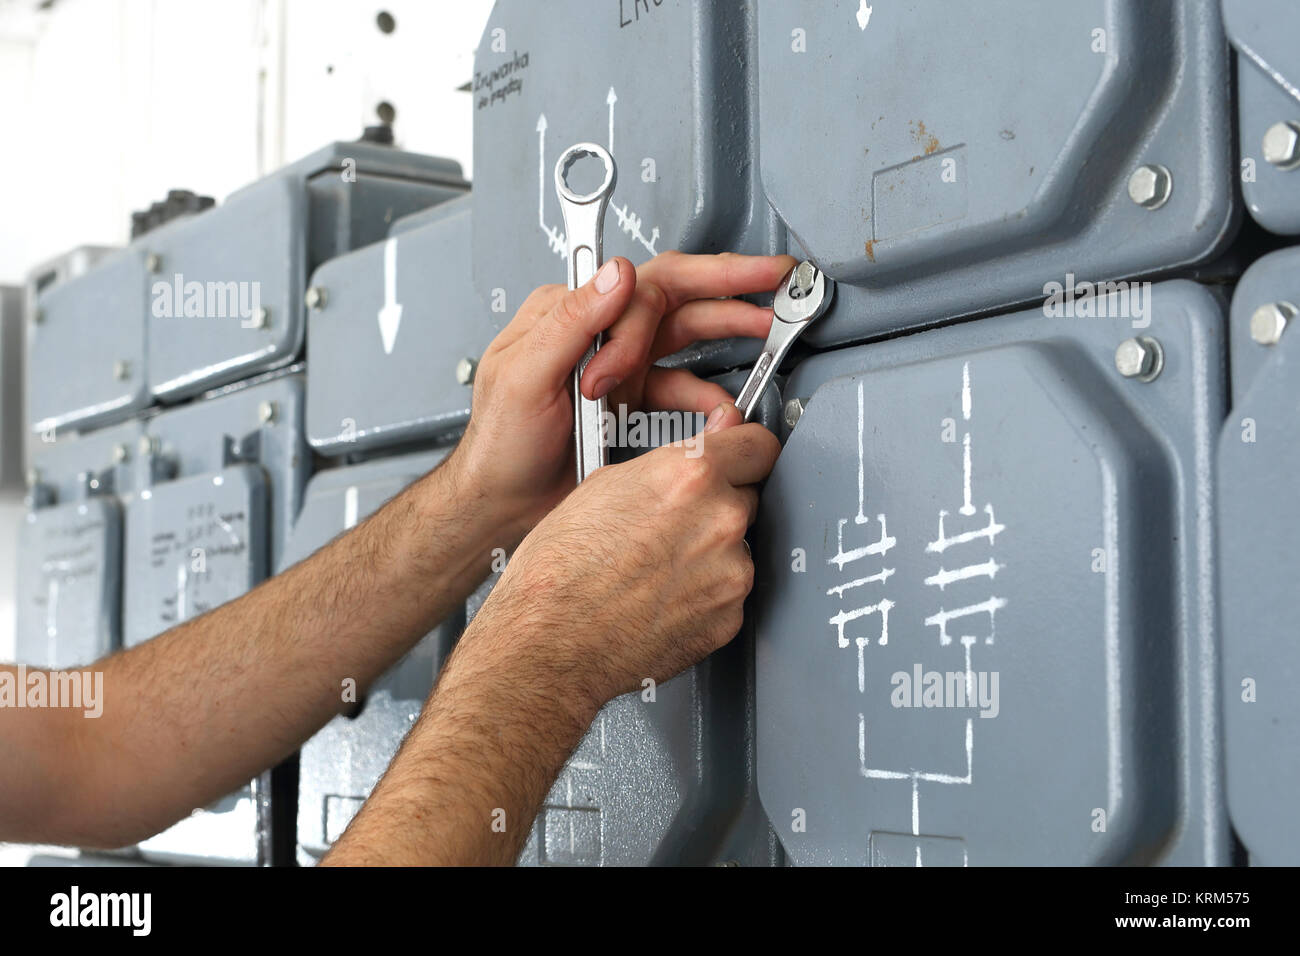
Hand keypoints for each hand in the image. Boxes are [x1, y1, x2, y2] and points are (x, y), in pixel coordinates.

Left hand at [449, 250, 796, 537]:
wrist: (502, 504)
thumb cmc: (498, 445)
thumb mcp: (522, 376)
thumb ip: (571, 323)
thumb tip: (618, 274)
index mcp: (568, 312)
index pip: (642, 282)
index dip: (694, 282)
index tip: (736, 288)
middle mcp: (597, 333)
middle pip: (675, 295)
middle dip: (730, 283)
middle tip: (775, 277)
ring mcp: (618, 368)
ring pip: (686, 336)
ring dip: (729, 330)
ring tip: (767, 332)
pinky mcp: (631, 403)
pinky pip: (683, 390)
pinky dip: (710, 398)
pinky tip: (725, 409)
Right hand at [461, 404, 780, 713]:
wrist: (548, 644)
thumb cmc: (558, 572)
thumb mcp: (603, 487)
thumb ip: (668, 465)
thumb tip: (697, 456)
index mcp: (690, 476)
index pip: (758, 445)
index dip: (746, 450)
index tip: (743, 457)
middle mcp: (719, 520)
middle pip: (748, 497)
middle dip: (719, 506)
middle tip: (675, 525)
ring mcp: (730, 573)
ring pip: (739, 548)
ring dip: (712, 553)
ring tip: (657, 569)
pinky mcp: (729, 618)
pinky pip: (729, 593)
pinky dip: (706, 594)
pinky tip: (662, 597)